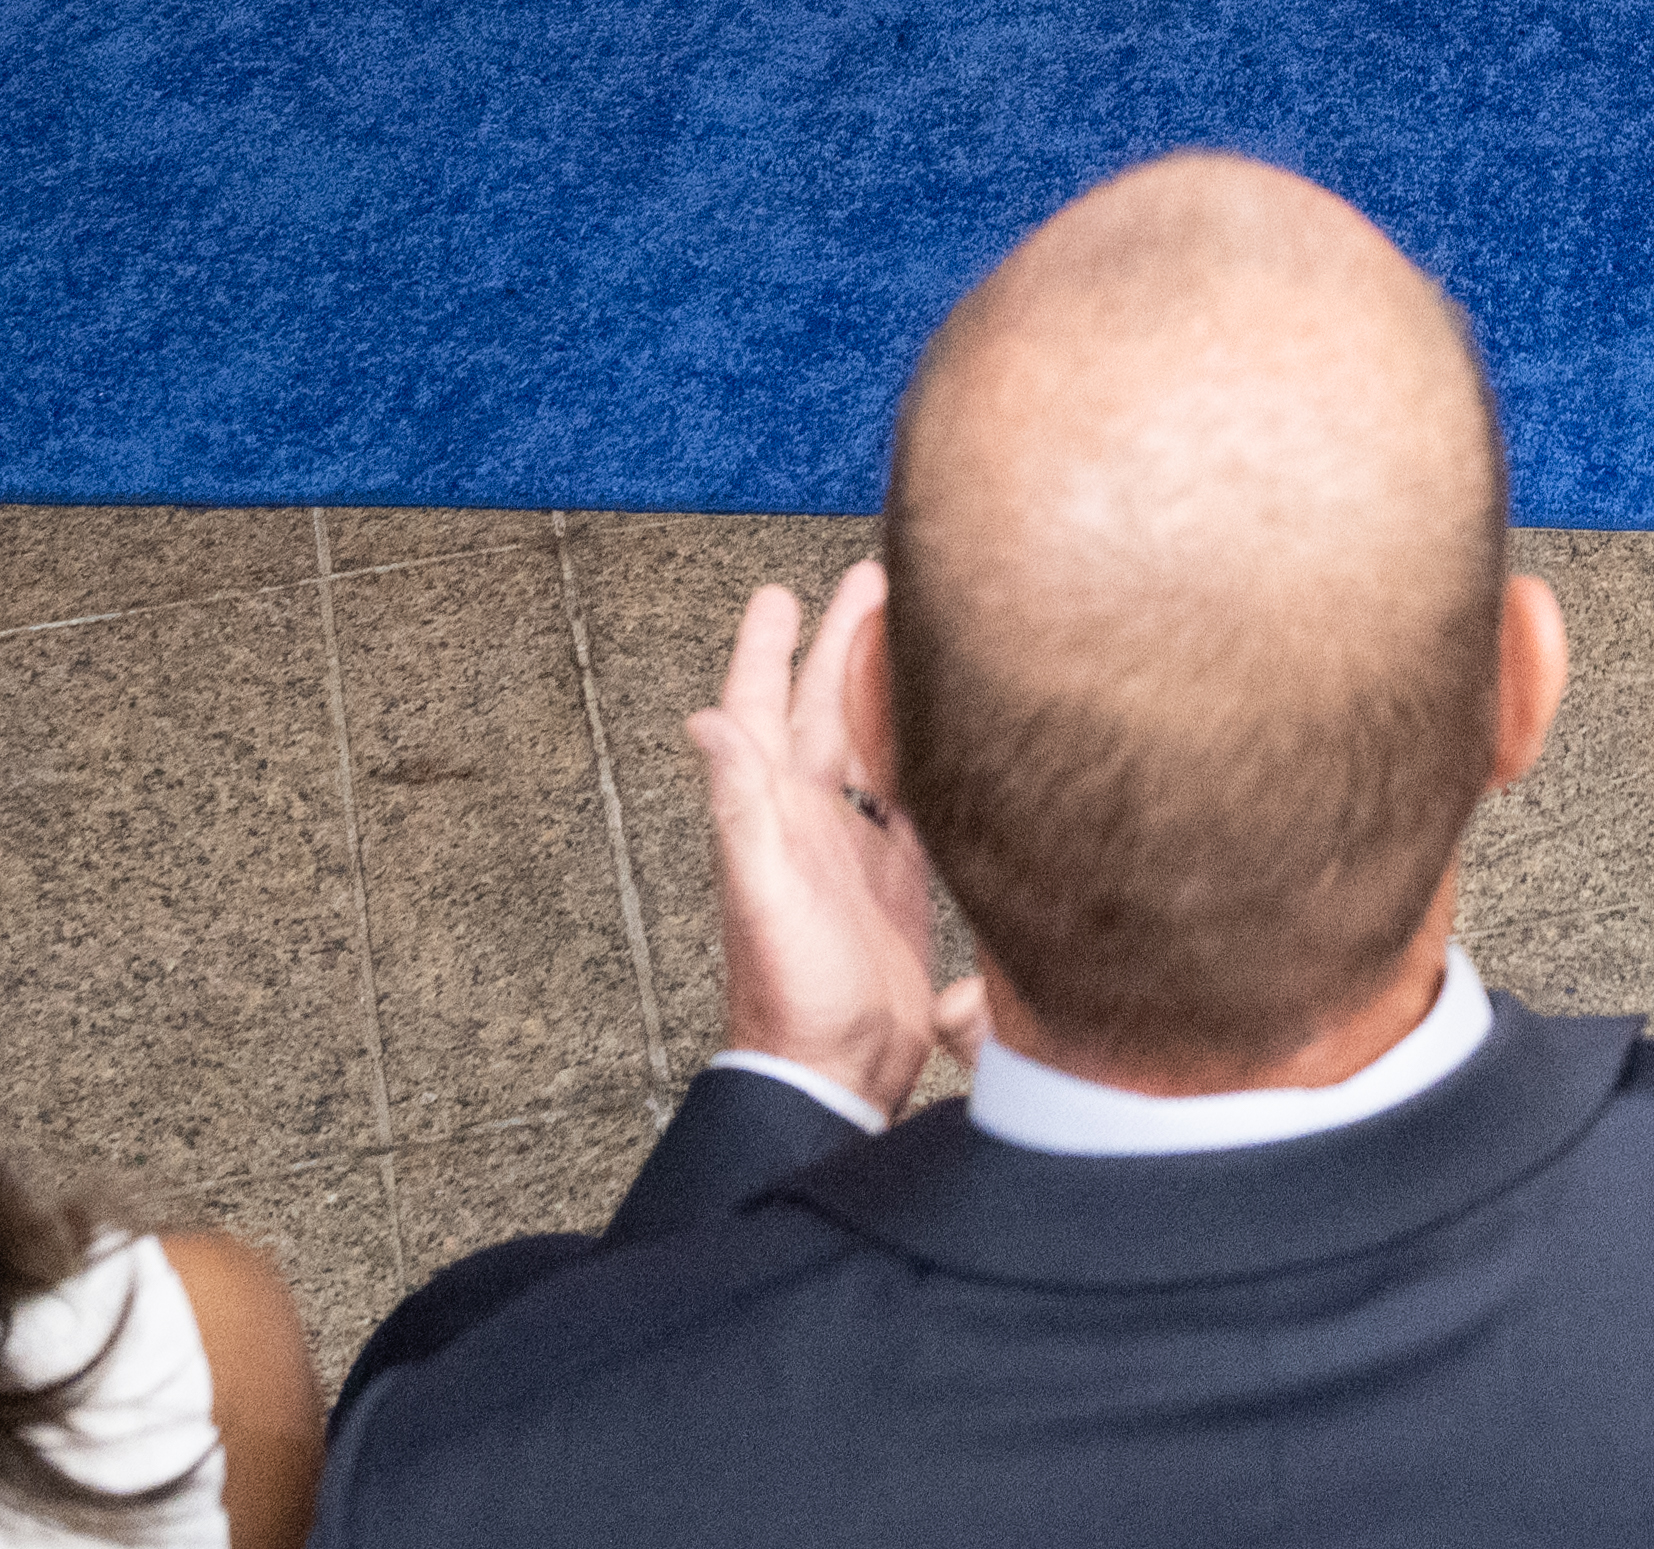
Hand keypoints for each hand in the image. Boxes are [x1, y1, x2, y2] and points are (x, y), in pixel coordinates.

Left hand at [691, 563, 980, 1114]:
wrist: (834, 1071)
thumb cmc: (790, 997)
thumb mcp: (761, 895)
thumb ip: (738, 808)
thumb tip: (705, 720)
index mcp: (770, 815)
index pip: (760, 711)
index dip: (765, 651)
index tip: (778, 594)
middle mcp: (807, 822)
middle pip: (821, 711)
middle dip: (839, 644)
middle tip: (869, 581)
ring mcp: (852, 849)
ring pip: (867, 744)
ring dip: (882, 686)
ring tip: (910, 633)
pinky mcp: (896, 879)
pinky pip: (908, 796)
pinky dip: (922, 752)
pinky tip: (948, 729)